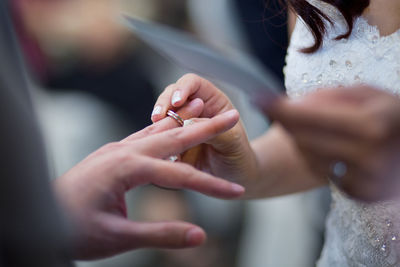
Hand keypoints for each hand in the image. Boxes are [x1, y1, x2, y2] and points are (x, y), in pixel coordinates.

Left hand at [53, 99, 243, 259]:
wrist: (39, 217)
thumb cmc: (72, 228)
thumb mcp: (118, 237)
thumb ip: (161, 233)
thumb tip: (199, 235)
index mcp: (126, 168)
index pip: (180, 175)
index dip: (211, 186)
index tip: (237, 193)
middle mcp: (123, 151)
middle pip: (174, 136)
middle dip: (207, 128)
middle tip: (233, 116)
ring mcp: (117, 148)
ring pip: (160, 130)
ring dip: (187, 123)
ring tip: (209, 113)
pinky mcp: (113, 152)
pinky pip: (145, 135)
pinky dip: (166, 129)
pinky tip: (173, 126)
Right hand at [152, 74, 259, 190]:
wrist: (234, 178)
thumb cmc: (238, 155)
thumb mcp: (231, 142)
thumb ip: (213, 131)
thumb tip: (189, 124)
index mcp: (212, 101)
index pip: (193, 83)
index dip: (183, 88)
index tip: (178, 102)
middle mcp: (194, 109)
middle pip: (171, 96)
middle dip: (163, 104)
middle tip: (157, 118)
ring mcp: (180, 125)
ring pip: (161, 115)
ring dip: (156, 123)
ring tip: (154, 133)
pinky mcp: (170, 141)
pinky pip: (157, 136)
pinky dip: (154, 140)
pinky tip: (155, 148)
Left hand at [266, 85, 399, 200]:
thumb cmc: (391, 115)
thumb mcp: (369, 94)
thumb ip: (331, 97)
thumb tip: (292, 105)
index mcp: (373, 126)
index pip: (311, 117)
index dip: (281, 107)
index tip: (259, 98)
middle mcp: (370, 158)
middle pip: (304, 139)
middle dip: (286, 120)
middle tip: (274, 107)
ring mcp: (366, 181)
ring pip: (309, 156)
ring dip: (300, 136)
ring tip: (312, 123)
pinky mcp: (362, 194)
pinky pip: (322, 172)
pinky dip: (316, 156)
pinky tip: (327, 144)